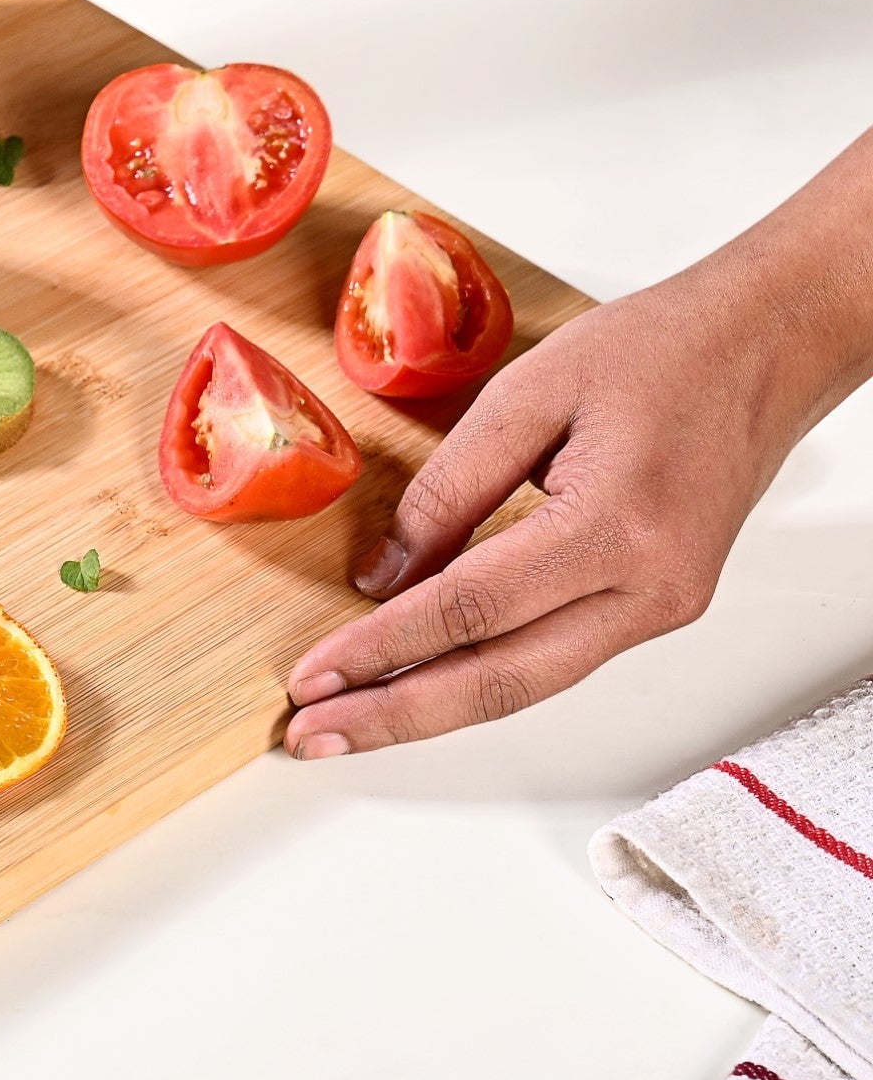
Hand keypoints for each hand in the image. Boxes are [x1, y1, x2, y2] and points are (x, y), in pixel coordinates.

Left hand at [282, 216, 870, 755]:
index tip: (313, 675)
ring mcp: (664, 607)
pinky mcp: (659, 607)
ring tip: (351, 722)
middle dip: (397, 714)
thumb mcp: (527, 392)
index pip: (470, 609)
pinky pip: (555, 658)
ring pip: (529, 685)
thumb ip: (448, 488)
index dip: (381, 648)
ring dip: (433, 709)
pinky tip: (420, 681)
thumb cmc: (660, 350)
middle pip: (501, 682)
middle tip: (315, 733)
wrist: (767, 345)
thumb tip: (379, 576)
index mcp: (616, 527)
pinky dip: (481, 676)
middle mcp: (651, 589)